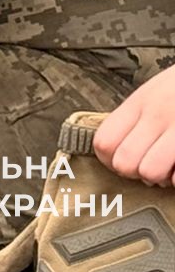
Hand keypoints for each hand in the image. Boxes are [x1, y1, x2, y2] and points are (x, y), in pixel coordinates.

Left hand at [94, 66, 174, 186]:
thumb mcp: (153, 93)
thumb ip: (135, 117)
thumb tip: (116, 150)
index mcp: (139, 103)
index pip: (104, 141)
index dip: (109, 159)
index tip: (123, 159)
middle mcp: (156, 116)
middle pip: (123, 162)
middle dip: (134, 172)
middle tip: (149, 164)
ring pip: (149, 172)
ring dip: (159, 178)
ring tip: (169, 167)